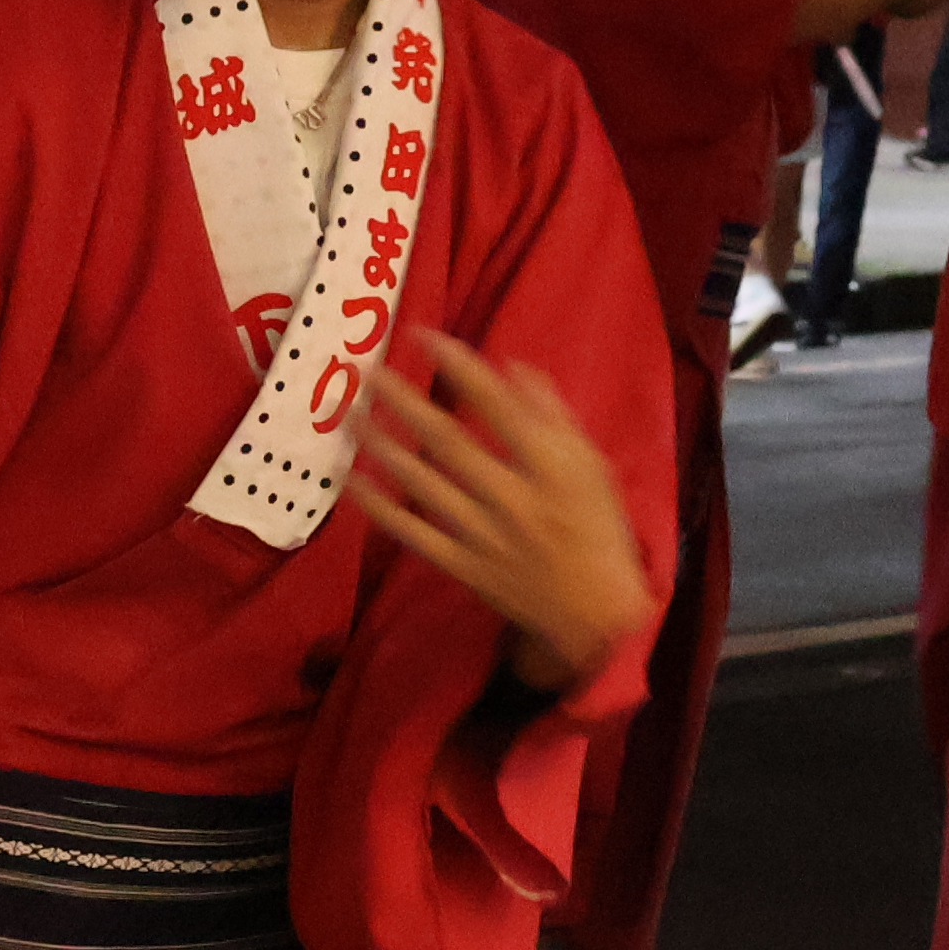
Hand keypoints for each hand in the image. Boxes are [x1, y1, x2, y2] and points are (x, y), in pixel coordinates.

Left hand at [358, 336, 654, 695]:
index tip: (424, 335)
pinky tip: (352, 482)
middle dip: (406, 403)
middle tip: (370, 371)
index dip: (460, 368)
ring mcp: (485, 535)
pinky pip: (414, 533)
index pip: (499, 407)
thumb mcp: (591, 468)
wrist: (596, 614)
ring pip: (425, 484)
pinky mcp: (463, 566)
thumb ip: (553, 419)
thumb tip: (513, 367)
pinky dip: (380, 509)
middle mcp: (515, 498)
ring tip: (352, 416)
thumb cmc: (596, 529)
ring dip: (385, 448)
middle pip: (450, 442)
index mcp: (553, 468)